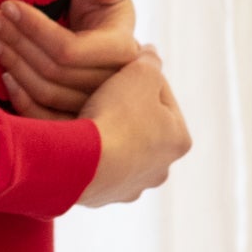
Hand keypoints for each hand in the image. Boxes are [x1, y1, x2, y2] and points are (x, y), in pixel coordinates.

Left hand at [0, 0, 139, 115]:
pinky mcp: (77, 118)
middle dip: (15, 42)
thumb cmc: (100, 0)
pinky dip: (21, 99)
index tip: (7, 5)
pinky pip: (46, 119)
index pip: (69, 49)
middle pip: (53, 71)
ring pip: (46, 93)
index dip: (34, 28)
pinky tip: (3, 75)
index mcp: (121, 49)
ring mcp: (95, 105)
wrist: (96, 30)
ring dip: (12, 64)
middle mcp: (113, 83)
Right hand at [77, 48, 192, 205]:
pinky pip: (93, 168)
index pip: (162, 96)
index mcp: (180, 140)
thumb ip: (150, 61)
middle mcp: (160, 170)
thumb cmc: (117, 115)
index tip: (120, 64)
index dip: (140, 75)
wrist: (80, 162)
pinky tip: (72, 139)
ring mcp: (129, 188)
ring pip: (118, 151)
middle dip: (124, 109)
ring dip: (106, 134)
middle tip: (100, 90)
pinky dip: (86, 154)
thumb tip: (151, 53)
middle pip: (141, 127)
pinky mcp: (100, 198)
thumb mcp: (139, 73)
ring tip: (81, 113)